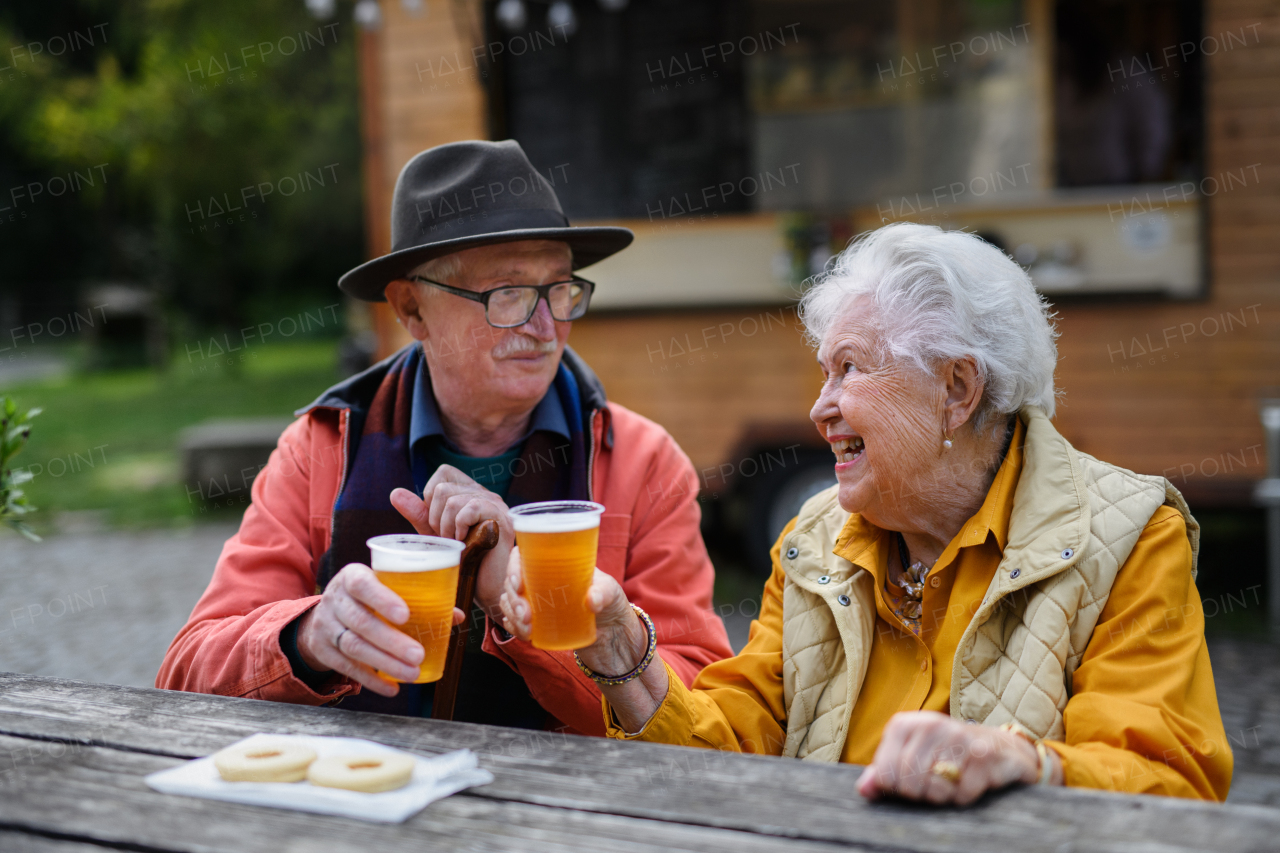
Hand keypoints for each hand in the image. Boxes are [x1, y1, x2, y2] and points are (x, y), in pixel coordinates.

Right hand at [295, 563, 464, 696]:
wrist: (323, 615)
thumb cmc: (365, 598)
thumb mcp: (382, 587)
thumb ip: (416, 598)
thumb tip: (455, 616)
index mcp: (352, 577)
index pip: (362, 585)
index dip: (382, 600)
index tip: (406, 615)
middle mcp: (335, 600)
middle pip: (361, 622)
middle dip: (391, 641)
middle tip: (418, 655)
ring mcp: (326, 626)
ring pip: (353, 646)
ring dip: (385, 663)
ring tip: (412, 672)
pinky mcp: (322, 650)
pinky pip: (346, 667)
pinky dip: (371, 680)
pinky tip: (392, 688)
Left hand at [390, 464, 514, 617]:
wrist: (484, 588)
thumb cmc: (462, 561)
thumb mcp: (434, 534)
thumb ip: (418, 513)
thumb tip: (395, 492)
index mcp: (470, 492)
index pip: (443, 472)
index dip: (430, 497)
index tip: (438, 525)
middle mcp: (484, 493)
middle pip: (443, 488)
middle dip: (435, 518)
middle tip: (448, 540)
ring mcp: (495, 504)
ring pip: (453, 500)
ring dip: (446, 527)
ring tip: (456, 544)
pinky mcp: (501, 517)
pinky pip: (470, 508)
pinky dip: (460, 528)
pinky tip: (466, 543)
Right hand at [498, 546, 666, 731]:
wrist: (614, 636)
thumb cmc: (612, 604)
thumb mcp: (613, 593)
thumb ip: (604, 593)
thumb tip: (591, 600)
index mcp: (555, 565)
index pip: (523, 556)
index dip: (513, 566)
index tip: (519, 585)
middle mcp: (541, 581)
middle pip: (512, 582)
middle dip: (513, 599)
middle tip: (526, 615)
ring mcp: (537, 602)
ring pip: (509, 602)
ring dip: (511, 615)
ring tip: (527, 629)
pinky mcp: (537, 622)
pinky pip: (513, 621)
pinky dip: (513, 627)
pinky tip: (523, 634)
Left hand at [856, 711, 1060, 804]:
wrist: (999, 748)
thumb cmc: (946, 755)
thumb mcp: (911, 758)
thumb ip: (884, 773)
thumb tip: (864, 790)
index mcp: (904, 724)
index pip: (885, 773)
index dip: (896, 789)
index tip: (910, 784)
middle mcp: (930, 725)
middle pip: (909, 784)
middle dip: (922, 795)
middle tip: (936, 785)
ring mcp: (958, 737)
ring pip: (935, 790)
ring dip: (944, 797)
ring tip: (953, 781)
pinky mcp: (984, 754)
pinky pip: (962, 794)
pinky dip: (966, 797)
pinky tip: (972, 782)